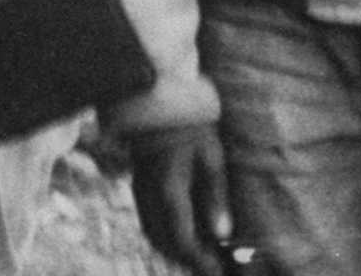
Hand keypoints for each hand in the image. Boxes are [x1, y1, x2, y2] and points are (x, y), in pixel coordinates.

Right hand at [126, 122, 230, 272]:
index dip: (200, 261)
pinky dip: (164, 236)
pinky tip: (183, 234)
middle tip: (212, 267)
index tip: (218, 272)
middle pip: (164, 244)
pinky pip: (148, 221)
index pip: (183, 241)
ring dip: (174, 251)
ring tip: (201, 255)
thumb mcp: (211, 159)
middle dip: (187, 261)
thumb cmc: (191, 127)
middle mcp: (150, 196)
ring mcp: (140, 191)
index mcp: (170, 191)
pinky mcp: (138, 185)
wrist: (158, 102)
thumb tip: (222, 234)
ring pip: (153, 235)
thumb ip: (215, 198)